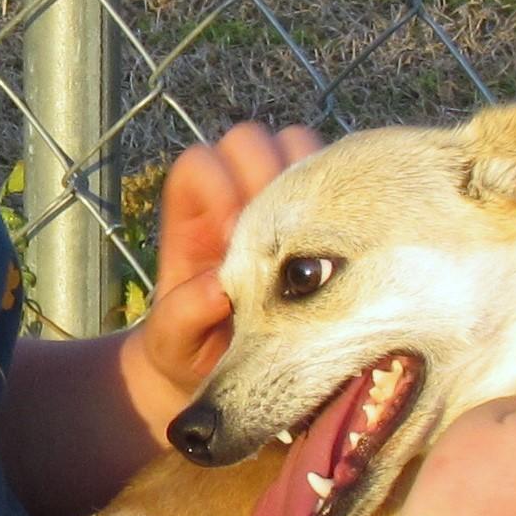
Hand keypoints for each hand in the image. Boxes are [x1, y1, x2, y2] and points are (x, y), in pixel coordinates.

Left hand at [128, 121, 320, 428]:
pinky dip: (342, 200)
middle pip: (251, 140)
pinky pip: (338, 181)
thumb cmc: (189, 352)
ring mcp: (281, 202)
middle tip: (280, 236)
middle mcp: (235, 197)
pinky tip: (342, 244)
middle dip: (266, 176)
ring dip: (308, 183)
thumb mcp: (173, 340)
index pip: (200, 163)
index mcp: (192, 217)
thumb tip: (220, 288)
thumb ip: (183, 313)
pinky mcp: (321, 218)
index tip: (234, 237)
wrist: (223, 376)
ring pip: (298, 146)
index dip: (218, 188)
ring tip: (312, 238)